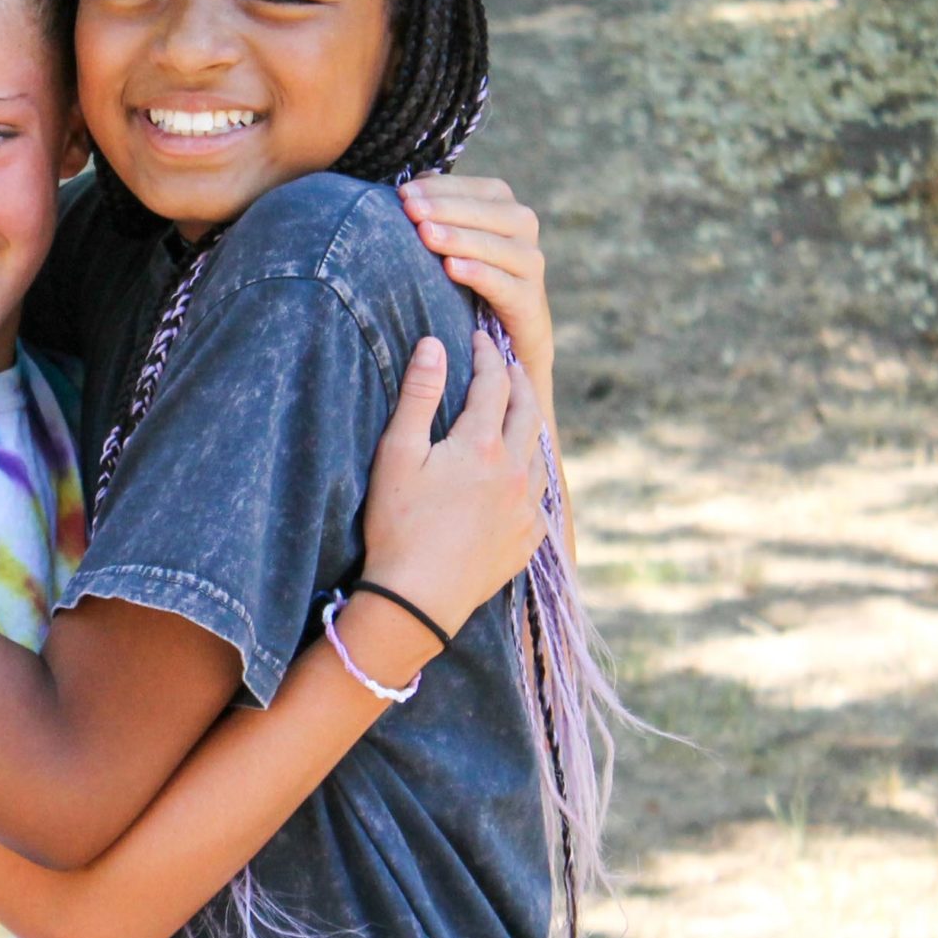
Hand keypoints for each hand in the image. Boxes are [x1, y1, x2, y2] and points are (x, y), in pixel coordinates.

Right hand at [359, 332, 545, 640]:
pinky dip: (532, 472)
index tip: (480, 337)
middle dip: (519, 381)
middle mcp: (514, 471)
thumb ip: (419, 395)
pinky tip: (523, 475)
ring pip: (539, 453)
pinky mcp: (528, 540)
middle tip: (510, 364)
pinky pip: (540, 496)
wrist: (417, 600)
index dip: (487, 355)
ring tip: (520, 413)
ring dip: (530, 425)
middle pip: (528, 411)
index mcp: (481, 445)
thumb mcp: (397, 453)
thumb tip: (434, 344)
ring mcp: (526, 508)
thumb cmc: (397, 524)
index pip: (493, 383)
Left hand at [397, 174, 553, 417]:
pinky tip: (451, 268)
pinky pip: (506, 284)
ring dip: (461, 238)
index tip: (403, 193)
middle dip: (447, 209)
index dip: (441, 189)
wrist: (506, 340)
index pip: (474, 188)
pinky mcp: (531, 302)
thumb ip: (436, 213)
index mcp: (503, 207)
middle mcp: (523, 230)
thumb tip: (408, 188)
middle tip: (411, 209)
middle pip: (490, 211)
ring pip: (499, 245)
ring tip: (425, 235)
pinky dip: (480, 273)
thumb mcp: (451, 244)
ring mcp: (531, 266)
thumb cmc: (468, 281)